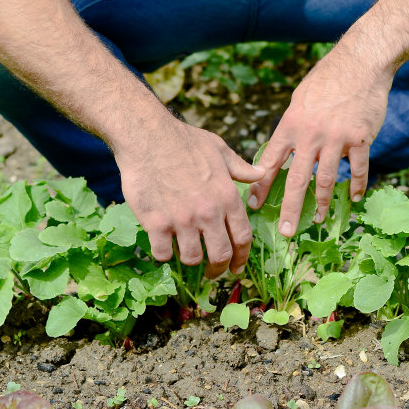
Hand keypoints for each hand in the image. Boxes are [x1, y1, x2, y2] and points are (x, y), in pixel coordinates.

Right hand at [114, 115, 262, 276]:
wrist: (147, 137)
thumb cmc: (184, 140)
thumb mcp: (219, 149)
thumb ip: (240, 167)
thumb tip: (261, 173)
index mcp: (227, 196)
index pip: (243, 237)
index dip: (242, 256)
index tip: (237, 266)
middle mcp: (208, 212)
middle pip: (220, 255)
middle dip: (218, 269)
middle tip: (213, 272)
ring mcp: (182, 220)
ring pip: (192, 258)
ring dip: (191, 260)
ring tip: (187, 254)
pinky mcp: (156, 224)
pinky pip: (163, 253)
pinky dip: (163, 253)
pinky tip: (163, 245)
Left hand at [247, 48, 390, 237]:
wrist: (360, 63)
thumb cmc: (327, 79)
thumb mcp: (299, 99)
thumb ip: (292, 126)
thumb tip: (281, 152)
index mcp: (292, 124)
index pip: (271, 161)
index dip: (261, 185)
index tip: (253, 205)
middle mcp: (311, 134)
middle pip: (298, 179)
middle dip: (290, 208)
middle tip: (286, 231)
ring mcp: (337, 138)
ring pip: (327, 179)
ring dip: (321, 203)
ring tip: (317, 219)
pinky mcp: (360, 138)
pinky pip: (358, 169)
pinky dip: (357, 185)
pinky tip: (355, 198)